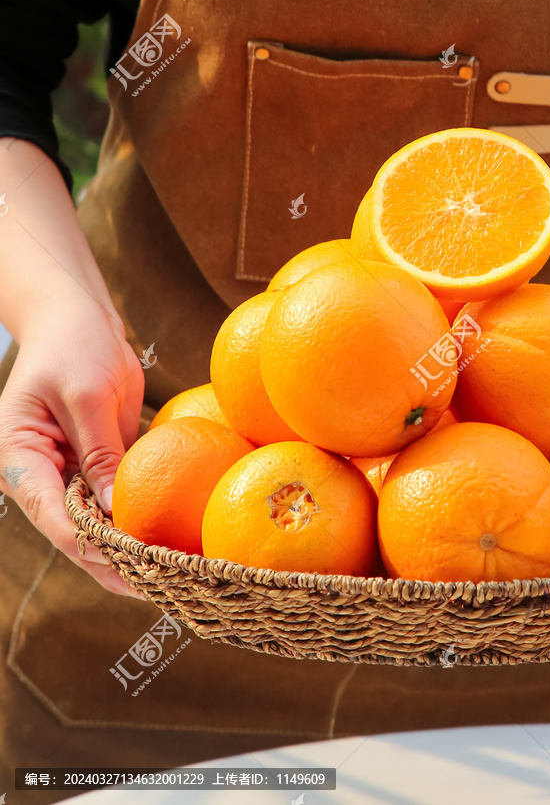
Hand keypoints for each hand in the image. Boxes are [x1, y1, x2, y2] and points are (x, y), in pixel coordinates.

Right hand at [0, 299, 145, 597]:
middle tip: (158, 587)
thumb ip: (100, 451)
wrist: (80, 320)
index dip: (87, 546)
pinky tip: (172, 539)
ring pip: (99, 523)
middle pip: (75, 531)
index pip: (51, 515)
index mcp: (21, 459)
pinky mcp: (101, 464)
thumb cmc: (73, 347)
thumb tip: (117, 509)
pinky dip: (141, 518)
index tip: (126, 567)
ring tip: (171, 575)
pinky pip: (120, 499)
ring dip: (129, 547)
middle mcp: (43, 475)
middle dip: (112, 560)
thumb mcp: (85, 395)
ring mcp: (72, 472)